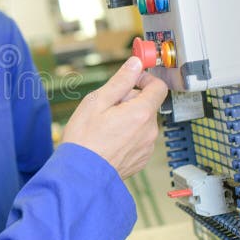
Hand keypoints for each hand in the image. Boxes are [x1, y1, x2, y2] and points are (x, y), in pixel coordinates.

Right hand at [61, 57, 167, 178]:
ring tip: (105, 127)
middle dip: (130, 101)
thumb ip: (120, 81)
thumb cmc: (84, 139)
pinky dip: (128, 135)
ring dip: (129, 119)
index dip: (145, 79)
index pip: (159, 87)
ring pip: (142, 122)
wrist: (81, 174)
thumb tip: (135, 64)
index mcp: (141, 113)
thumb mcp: (97, 102)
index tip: (132, 80)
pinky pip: (139, 139)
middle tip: (106, 108)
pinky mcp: (141, 159)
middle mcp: (149, 130)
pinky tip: (109, 141)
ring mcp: (147, 147)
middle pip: (148, 105)